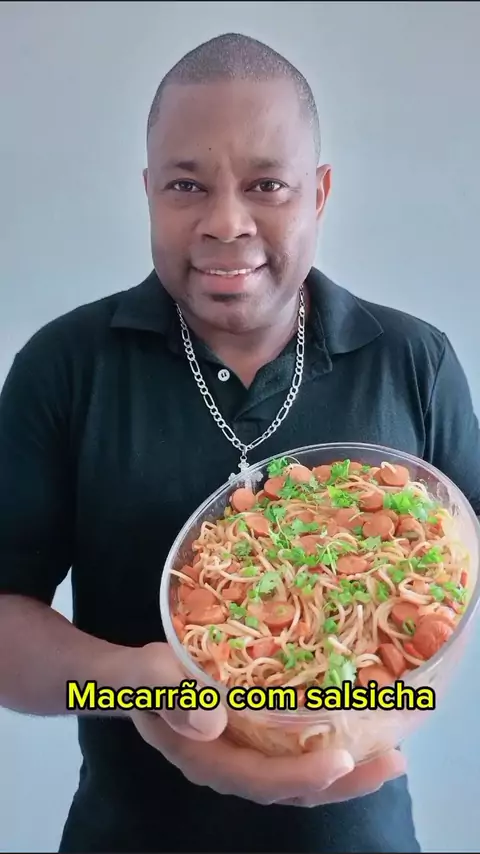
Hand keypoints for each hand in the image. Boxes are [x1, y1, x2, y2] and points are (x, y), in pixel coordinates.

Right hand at [126, 642, 406, 805]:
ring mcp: (242, 754)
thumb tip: (213, 718)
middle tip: (392, 762)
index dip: (303, 775)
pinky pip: (294, 751)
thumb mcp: (142, 677)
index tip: (344, 761)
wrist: (123, 683)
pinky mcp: (251, 736)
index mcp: (205, 759)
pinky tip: (357, 727)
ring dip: (345, 769)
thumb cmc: (133, 679)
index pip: (260, 778)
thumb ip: (168, 692)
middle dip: (343, 781)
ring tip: (391, 753)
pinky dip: (327, 745)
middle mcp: (230, 766)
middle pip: (292, 787)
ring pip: (298, 773)